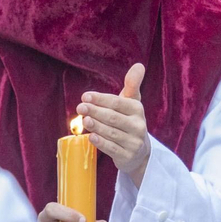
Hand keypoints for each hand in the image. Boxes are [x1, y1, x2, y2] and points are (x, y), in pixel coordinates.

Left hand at [79, 63, 150, 185]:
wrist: (139, 152)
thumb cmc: (129, 122)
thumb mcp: (132, 103)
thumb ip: (132, 84)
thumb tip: (139, 65)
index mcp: (137, 110)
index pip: (117, 103)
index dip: (101, 99)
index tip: (85, 96)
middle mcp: (138, 126)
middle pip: (113, 117)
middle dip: (95, 111)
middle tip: (80, 107)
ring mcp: (134, 142)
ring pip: (112, 133)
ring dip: (96, 126)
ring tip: (84, 120)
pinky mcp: (127, 156)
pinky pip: (112, 149)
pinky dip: (101, 143)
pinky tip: (91, 137)